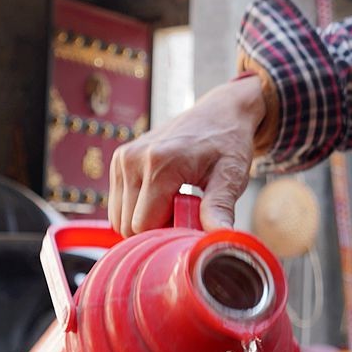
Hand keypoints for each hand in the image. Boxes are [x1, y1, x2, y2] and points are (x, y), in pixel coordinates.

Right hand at [108, 75, 264, 233]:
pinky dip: (139, 209)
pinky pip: (119, 205)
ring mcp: (123, 158)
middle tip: (187, 210)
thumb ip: (220, 208)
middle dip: (157, 229)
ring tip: (176, 200)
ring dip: (147, 220)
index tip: (192, 221)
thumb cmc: (228, 144)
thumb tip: (221, 239)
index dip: (167, 234)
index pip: (143, 226)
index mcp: (159, 162)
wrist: (220, 112)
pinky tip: (163, 195)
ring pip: (120, 218)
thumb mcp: (231, 175)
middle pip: (128, 225)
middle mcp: (133, 158)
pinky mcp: (119, 160)